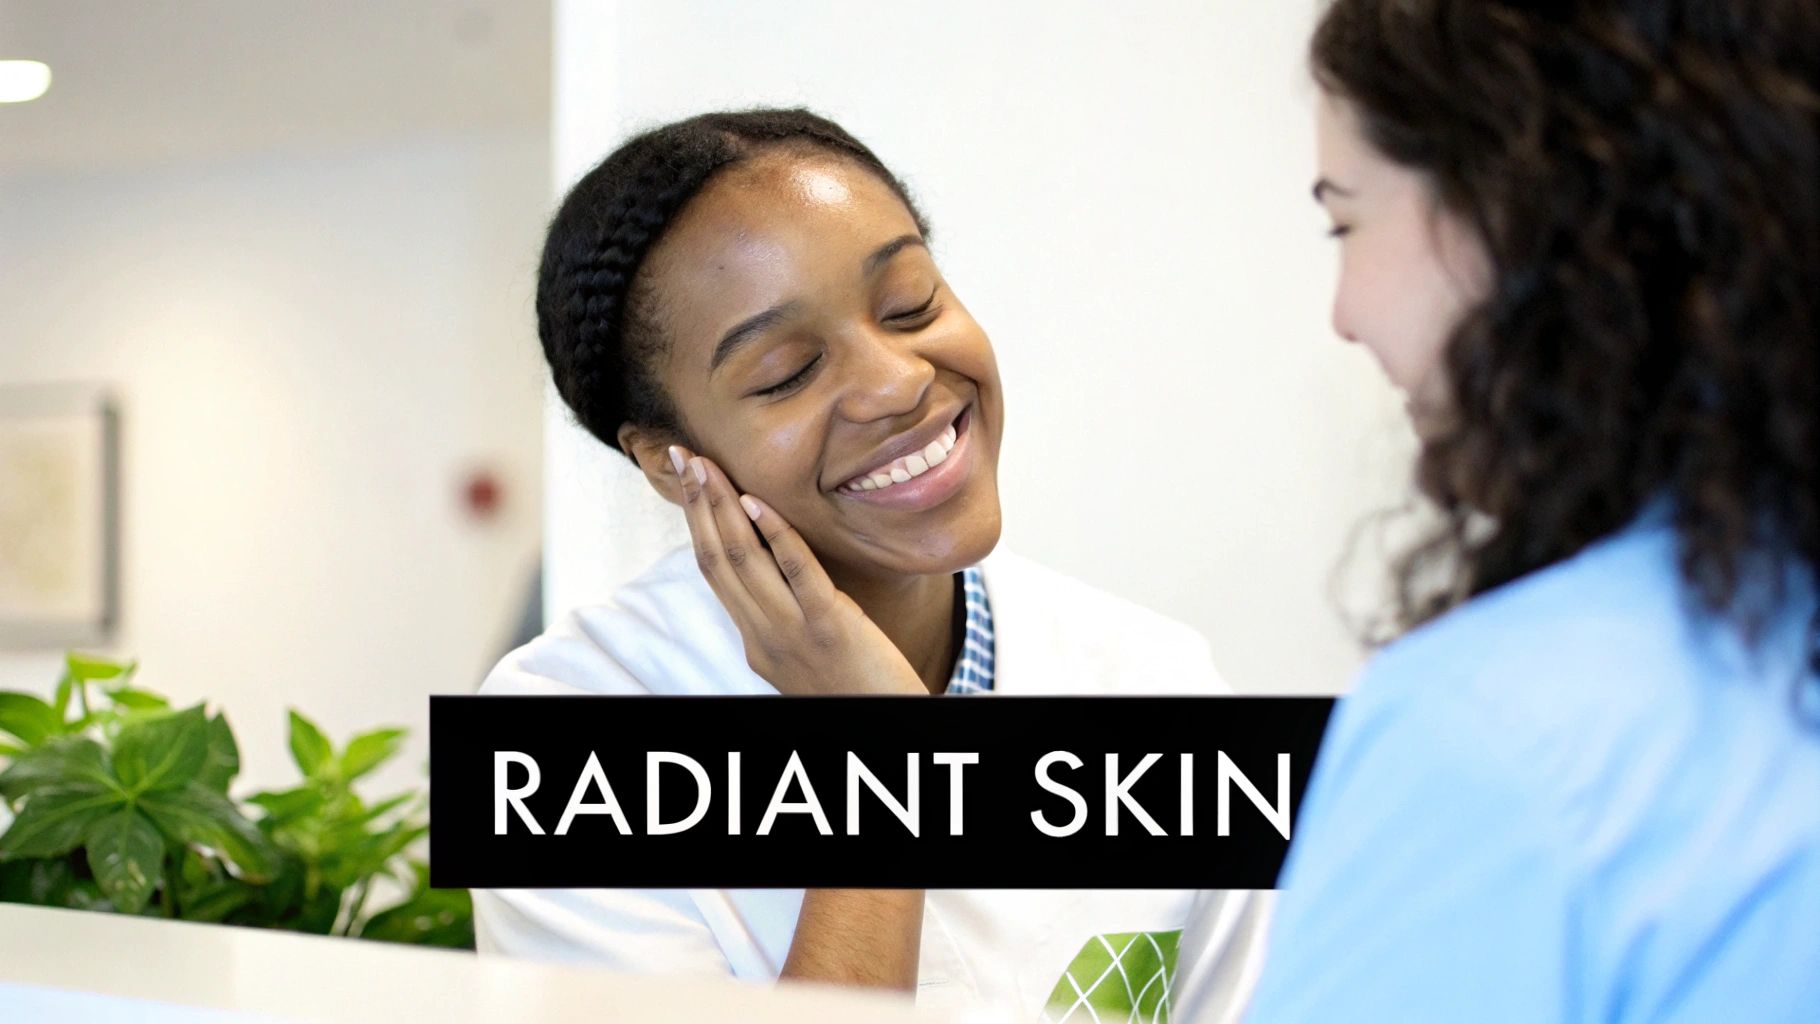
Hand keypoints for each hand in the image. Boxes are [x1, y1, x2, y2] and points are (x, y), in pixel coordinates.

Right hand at [670, 446, 924, 695]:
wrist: (883, 725)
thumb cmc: (857, 687)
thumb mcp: (806, 650)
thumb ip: (786, 612)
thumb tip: (778, 563)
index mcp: (754, 640)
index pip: (713, 571)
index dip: (696, 522)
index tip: (687, 478)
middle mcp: (763, 635)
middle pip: (717, 559)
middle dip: (697, 503)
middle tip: (682, 455)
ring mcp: (793, 632)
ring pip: (743, 561)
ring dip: (721, 506)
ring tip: (706, 466)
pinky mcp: (830, 626)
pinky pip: (797, 573)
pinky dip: (774, 534)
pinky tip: (757, 500)